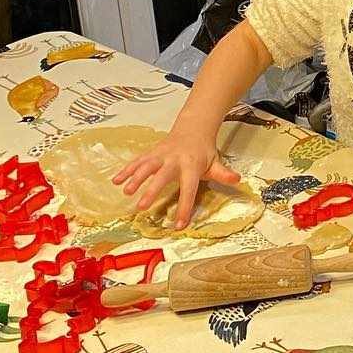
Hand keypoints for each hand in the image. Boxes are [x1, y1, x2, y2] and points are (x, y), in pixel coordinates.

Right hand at [112, 122, 239, 227]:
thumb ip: (223, 173)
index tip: (179, 225)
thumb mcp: (215, 162)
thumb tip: (237, 180)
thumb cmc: (203, 151)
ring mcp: (161, 156)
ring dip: (135, 177)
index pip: (189, 189)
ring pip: (147, 166)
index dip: (185, 207)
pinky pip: (138, 161)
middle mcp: (175, 160)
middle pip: (163, 176)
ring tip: (125, 191)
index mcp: (192, 166)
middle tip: (142, 206)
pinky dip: (126, 170)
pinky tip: (115, 180)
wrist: (194, 127)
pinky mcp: (152, 153)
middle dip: (152, 190)